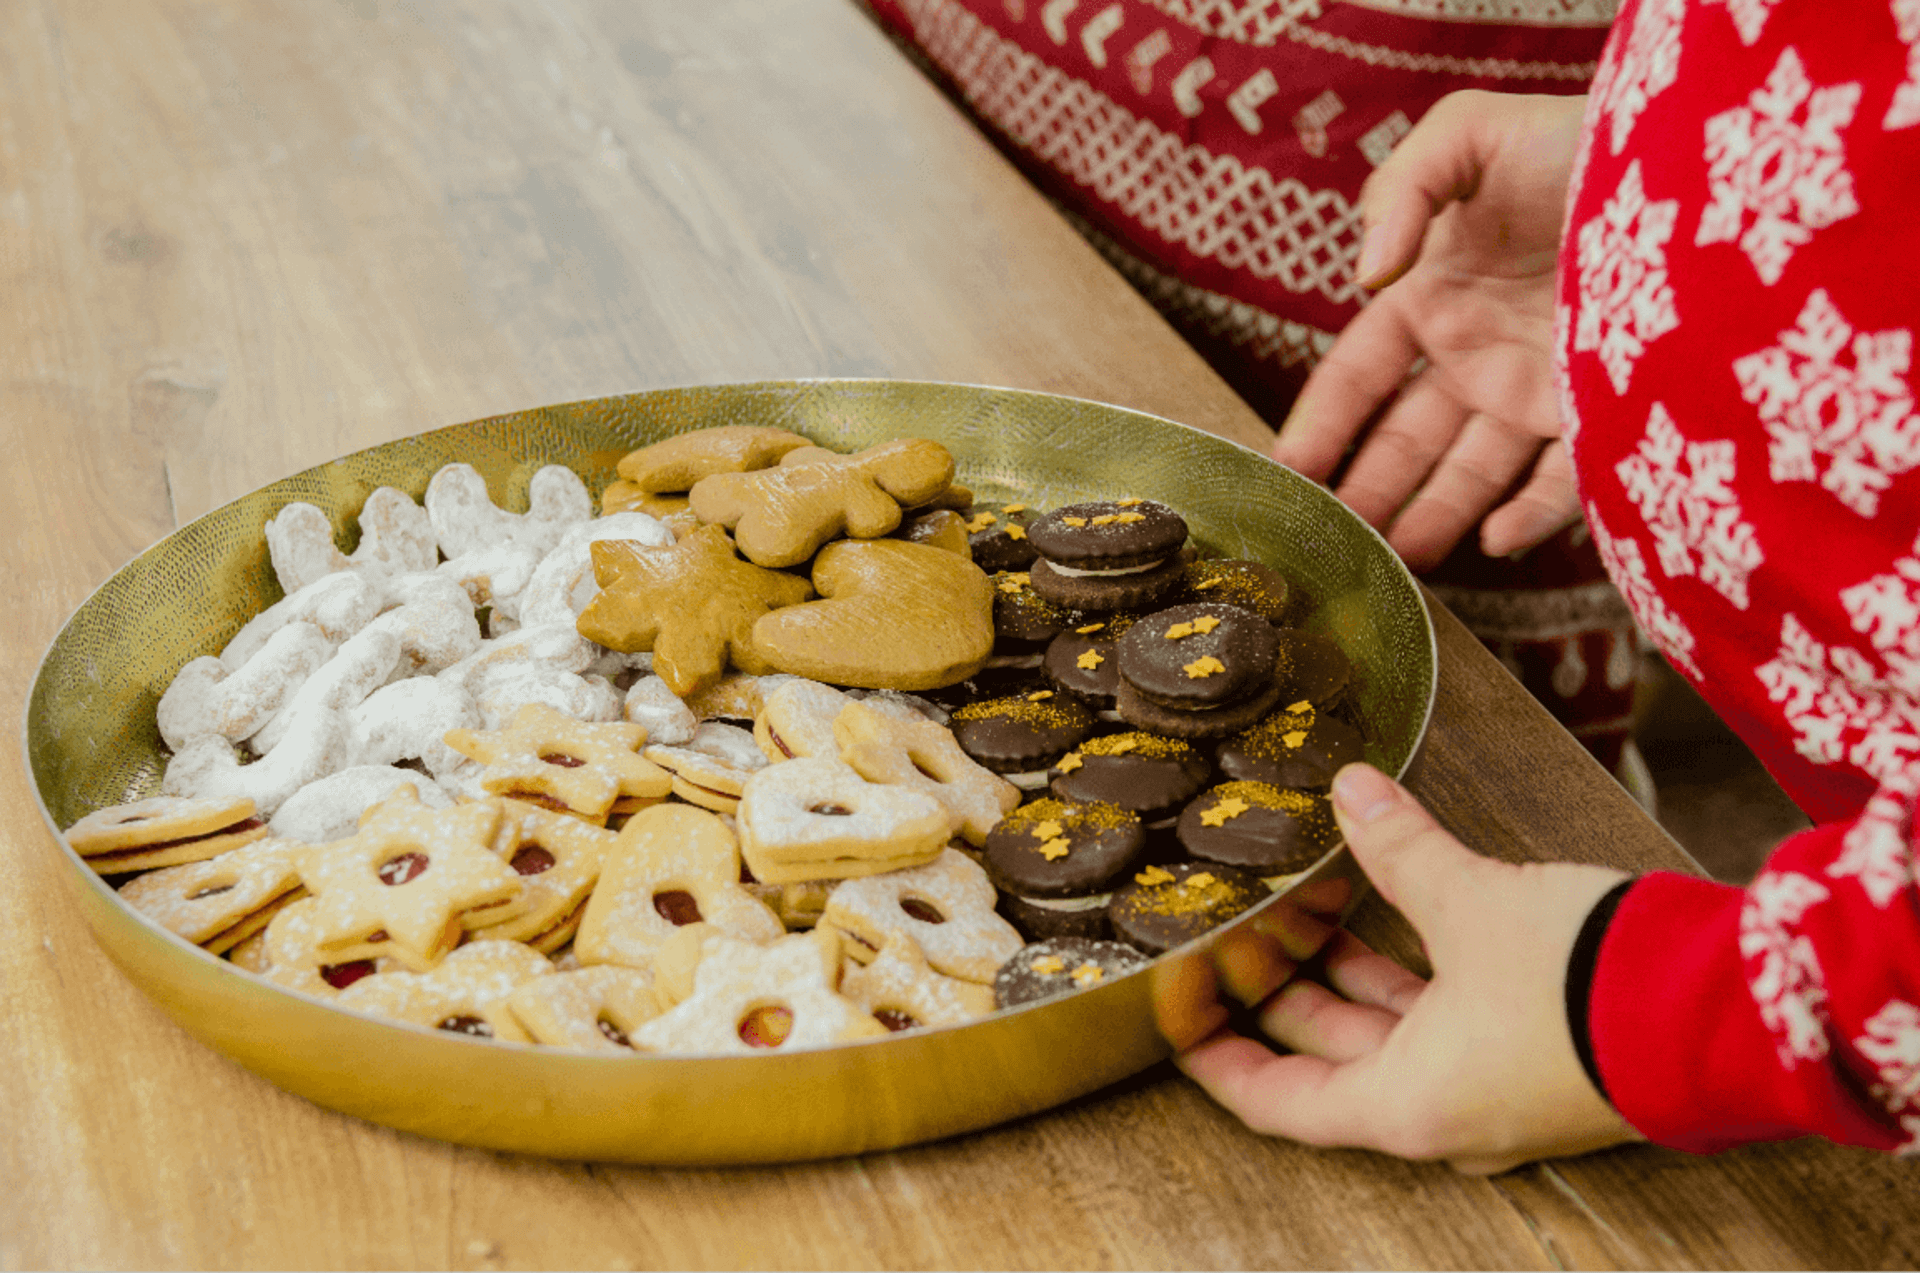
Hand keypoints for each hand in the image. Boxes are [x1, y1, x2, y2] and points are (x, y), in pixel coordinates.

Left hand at [1163, 763, 1641, 1173]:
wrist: (1731, 1010)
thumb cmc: (1593, 984)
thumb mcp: (1474, 904)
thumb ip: (1401, 849)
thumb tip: (1351, 788)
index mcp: (1404, 1103)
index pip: (1275, 1101)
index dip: (1215, 1057)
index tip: (1178, 1012)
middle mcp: (1444, 1111)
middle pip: (1330, 1059)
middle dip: (1284, 989)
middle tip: (1238, 928)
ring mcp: (1495, 1091)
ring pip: (1393, 1032)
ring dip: (1351, 970)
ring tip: (1306, 897)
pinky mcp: (1538, 1058)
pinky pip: (1449, 1018)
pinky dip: (1414, 968)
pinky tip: (1397, 902)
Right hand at [1272, 91, 1588, 570]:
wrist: (1687, 149)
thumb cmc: (1568, 137)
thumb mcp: (1465, 135)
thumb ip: (1401, 192)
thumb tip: (1366, 278)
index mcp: (1426, 302)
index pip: (1355, 380)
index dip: (1319, 426)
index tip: (1285, 474)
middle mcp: (1472, 359)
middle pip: (1403, 444)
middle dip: (1365, 494)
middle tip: (1331, 542)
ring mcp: (1534, 393)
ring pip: (1470, 475)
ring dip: (1433, 519)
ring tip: (1400, 561)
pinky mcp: (1599, 415)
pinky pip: (1561, 479)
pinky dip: (1529, 515)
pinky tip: (1496, 539)